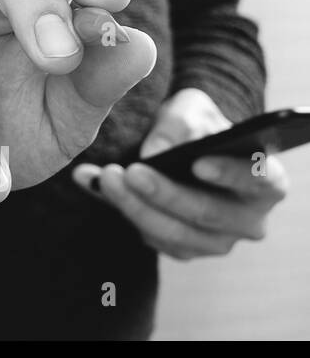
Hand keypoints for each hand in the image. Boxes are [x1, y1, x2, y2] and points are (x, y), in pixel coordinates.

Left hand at [72, 88, 288, 258]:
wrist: (184, 145)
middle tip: (128, 172)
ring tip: (103, 177)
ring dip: (134, 206)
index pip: (259, 180)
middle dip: (163, 194)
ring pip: (175, 234)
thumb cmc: (197, 124)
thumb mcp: (191, 109)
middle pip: (207, 214)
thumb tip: (154, 151)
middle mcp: (248, 219)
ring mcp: (217, 240)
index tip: (197, 163)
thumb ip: (178, 125)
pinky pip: (150, 236)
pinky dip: (119, 209)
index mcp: (266, 180)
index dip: (230, 173)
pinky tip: (91, 183)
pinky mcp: (183, 248)